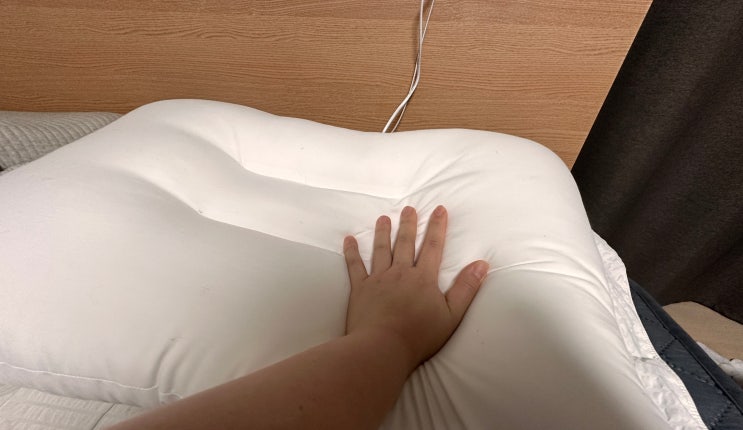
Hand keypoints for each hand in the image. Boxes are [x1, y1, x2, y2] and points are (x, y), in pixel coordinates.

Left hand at [343, 205, 488, 370]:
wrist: (382, 347)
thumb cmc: (419, 336)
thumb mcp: (452, 315)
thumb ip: (466, 288)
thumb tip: (482, 264)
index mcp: (423, 278)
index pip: (433, 247)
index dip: (437, 227)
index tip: (439, 209)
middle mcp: (400, 273)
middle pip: (406, 243)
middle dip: (409, 224)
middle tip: (409, 208)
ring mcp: (378, 279)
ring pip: (381, 250)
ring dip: (383, 232)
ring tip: (384, 218)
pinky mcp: (360, 289)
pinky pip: (355, 266)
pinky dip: (352, 252)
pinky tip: (349, 239)